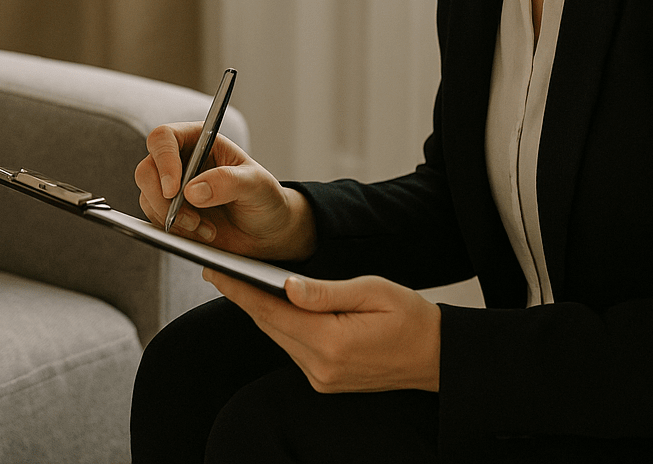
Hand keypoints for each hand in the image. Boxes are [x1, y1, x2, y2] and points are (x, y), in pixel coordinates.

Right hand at [134, 121, 316, 260]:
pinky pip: (155, 220)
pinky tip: (202, 233)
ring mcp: (173, 188)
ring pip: (148, 198)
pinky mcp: (170, 213)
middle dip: (163, 199)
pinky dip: (175, 231)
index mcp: (200, 140)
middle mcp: (180, 161)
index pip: (164, 138)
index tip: (174, 190)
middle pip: (146, 170)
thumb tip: (192, 192)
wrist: (267, 232)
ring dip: (173, 219)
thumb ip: (228, 182)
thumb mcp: (257, 185)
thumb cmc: (264, 198)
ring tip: (206, 229)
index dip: (163, 161)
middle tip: (189, 218)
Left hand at [206, 269, 440, 393]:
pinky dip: (281, 325)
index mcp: (332, 342)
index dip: (239, 290)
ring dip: (260, 311)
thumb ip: (325, 291)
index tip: (214, 270)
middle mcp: (321, 367)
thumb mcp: (373, 291)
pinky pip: (292, 348)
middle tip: (218, 270)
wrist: (437, 357)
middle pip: (269, 325)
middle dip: (242, 297)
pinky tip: (274, 305)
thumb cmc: (411, 317)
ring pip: (278, 337)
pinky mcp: (325, 381)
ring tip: (239, 283)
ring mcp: (322, 378)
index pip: (271, 311)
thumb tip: (286, 285)